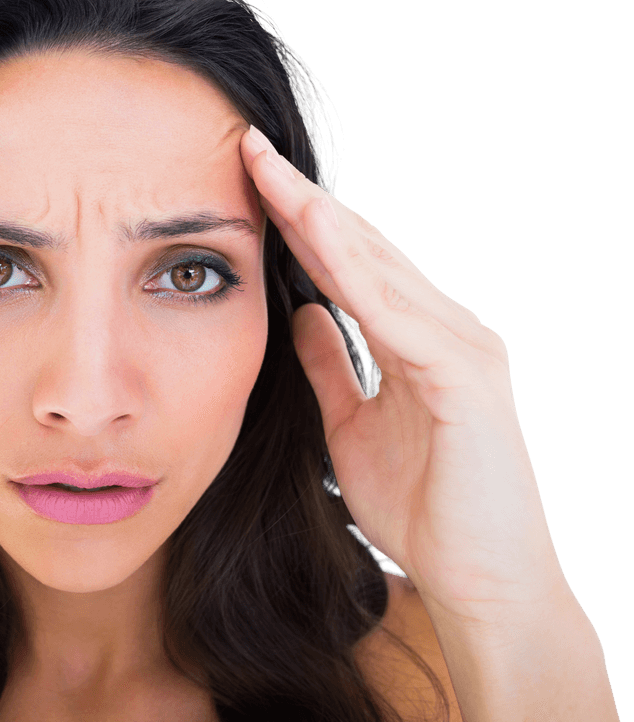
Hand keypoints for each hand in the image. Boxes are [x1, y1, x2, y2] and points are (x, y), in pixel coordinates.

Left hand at [240, 126, 566, 618]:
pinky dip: (356, 279)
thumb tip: (301, 313)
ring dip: (322, 219)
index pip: (349, 263)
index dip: (298, 220)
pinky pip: (398, 320)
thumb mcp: (352, 423)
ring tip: (270, 173)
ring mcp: (460, 348)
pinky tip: (317, 243)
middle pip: (362, 248)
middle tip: (250, 147)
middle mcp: (445, 328)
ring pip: (379, 268)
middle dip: (302, 198)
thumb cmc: (423, 505)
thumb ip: (331, 365)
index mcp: (418, 337)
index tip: (248, 181)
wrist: (480, 580)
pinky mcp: (465, 380)